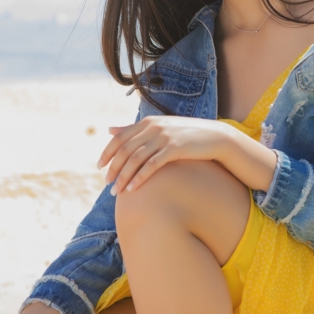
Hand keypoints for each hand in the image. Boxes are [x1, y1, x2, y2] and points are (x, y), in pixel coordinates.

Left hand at [97, 116, 233, 194]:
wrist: (213, 136)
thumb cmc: (184, 135)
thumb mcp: (158, 128)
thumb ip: (133, 130)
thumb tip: (109, 130)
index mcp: (147, 122)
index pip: (119, 138)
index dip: (107, 153)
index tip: (100, 167)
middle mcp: (153, 127)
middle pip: (125, 150)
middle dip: (113, 168)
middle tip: (107, 184)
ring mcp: (163, 137)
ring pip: (135, 159)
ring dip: (123, 177)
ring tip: (117, 192)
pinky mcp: (174, 149)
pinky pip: (151, 165)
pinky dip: (139, 178)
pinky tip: (133, 189)